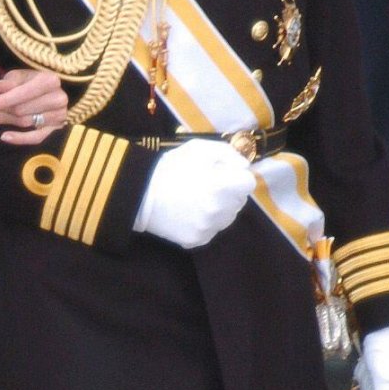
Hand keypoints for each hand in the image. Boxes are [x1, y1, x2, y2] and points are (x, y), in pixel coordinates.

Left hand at [0, 67, 68, 144]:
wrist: (49, 91)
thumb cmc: (31, 82)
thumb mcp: (21, 76)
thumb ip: (11, 80)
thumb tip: (1, 86)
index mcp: (50, 81)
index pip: (24, 93)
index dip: (4, 101)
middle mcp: (58, 98)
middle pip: (23, 109)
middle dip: (2, 112)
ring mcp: (59, 115)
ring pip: (26, 122)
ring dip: (6, 121)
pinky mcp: (56, 128)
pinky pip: (36, 137)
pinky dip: (20, 138)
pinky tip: (4, 137)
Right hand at [133, 138, 255, 247]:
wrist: (140, 193)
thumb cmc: (171, 167)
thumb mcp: (200, 149)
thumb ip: (228, 154)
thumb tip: (243, 166)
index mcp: (223, 187)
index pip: (249, 183)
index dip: (237, 175)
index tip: (222, 173)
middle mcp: (220, 211)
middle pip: (239, 201)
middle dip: (229, 192)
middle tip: (207, 185)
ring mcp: (208, 229)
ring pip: (227, 217)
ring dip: (219, 208)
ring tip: (197, 199)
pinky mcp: (197, 240)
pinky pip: (211, 230)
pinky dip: (205, 222)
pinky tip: (189, 213)